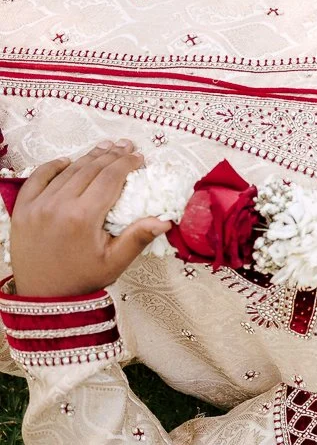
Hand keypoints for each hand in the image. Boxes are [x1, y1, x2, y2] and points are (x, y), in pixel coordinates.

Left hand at [10, 141, 165, 297]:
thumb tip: (165, 219)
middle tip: (126, 146)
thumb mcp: (115, 262)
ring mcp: (37, 206)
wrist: (43, 298)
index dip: (127, 163)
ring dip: (88, 157)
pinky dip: (53, 167)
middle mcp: (58, 206)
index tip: (139, 157)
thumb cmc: (82, 279)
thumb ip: (138, 237)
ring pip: (67, 171)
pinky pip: (37, 179)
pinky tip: (67, 161)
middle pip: (90, 169)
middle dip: (111, 155)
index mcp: (83, 217)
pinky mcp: (22, 210)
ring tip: (105, 148)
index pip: (110, 178)